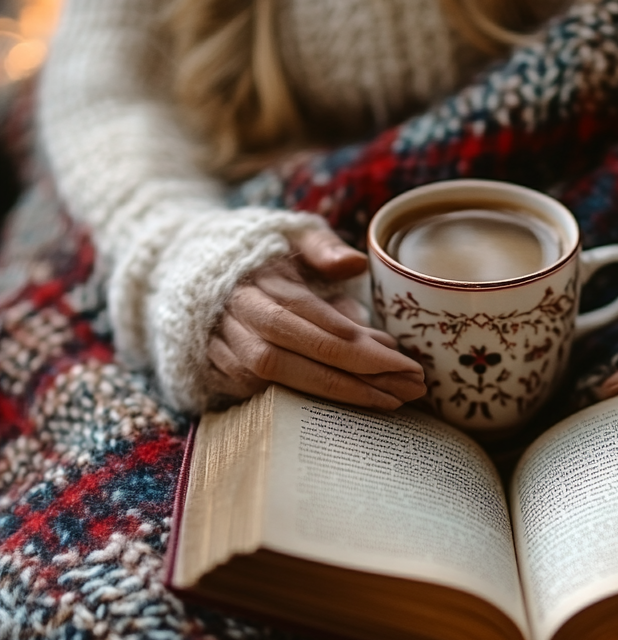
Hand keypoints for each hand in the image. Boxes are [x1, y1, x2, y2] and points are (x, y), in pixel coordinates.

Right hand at [208, 227, 425, 408]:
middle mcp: (231, 315)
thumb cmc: (259, 251)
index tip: (401, 358)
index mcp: (253, 278)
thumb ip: (323, 246)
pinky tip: (350, 405)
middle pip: (294, 354)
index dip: (355, 340)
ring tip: (390, 400)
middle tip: (409, 388)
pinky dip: (304, 401)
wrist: (185, 263)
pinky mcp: (213, 370)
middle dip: (354, 376)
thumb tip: (355, 264)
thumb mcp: (291, 233)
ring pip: (276, 378)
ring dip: (335, 393)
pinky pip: (260, 394)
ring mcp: (218, 346)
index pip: (308, 315)